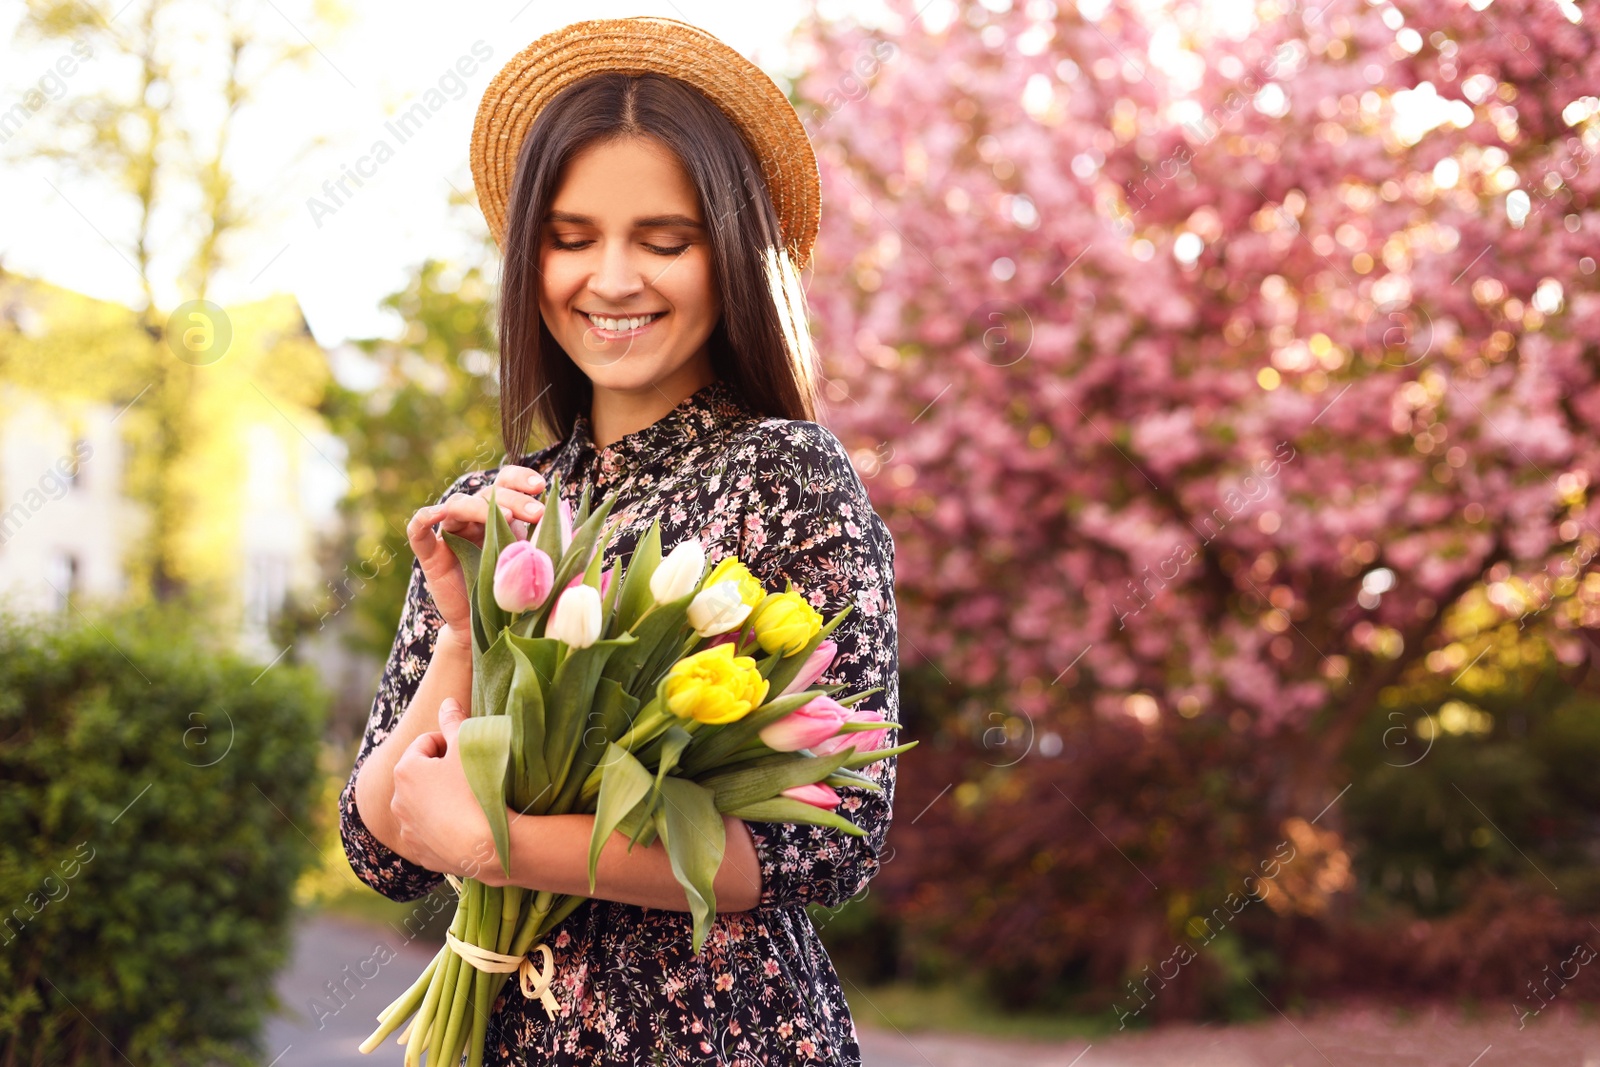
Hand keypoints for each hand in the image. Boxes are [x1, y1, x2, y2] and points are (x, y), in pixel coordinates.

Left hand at [390, 697, 504, 884]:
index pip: (427, 742)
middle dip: (441, 771)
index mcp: (405, 770)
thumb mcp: (467, 746)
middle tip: (469, 776)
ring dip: (439, 798)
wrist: (488, 844)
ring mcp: (407, 828)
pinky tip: (463, 824)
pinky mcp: (419, 852)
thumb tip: (446, 702)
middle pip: (421, 773)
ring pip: (423, 803)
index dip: (450, 743)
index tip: (468, 754)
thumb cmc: (476, 789)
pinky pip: (428, 830)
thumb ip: (453, 721)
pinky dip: (441, 825)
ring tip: (467, 801)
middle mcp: (397, 799)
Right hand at [408, 465, 547, 635]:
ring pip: (459, 504)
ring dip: (482, 506)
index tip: (543, 486)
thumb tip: (588, 534)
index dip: (521, 478)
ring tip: (509, 517)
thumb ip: (552, 547)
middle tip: (538, 512)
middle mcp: (474, 519)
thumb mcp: (536, 567)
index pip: (507, 482)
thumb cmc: (513, 598)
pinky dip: (425, 517)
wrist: (484, 632)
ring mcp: (451, 534)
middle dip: (514, 497)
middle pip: (488, 492)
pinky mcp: (430, 554)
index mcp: (500, 516)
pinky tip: (438, 515)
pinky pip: (419, 528)